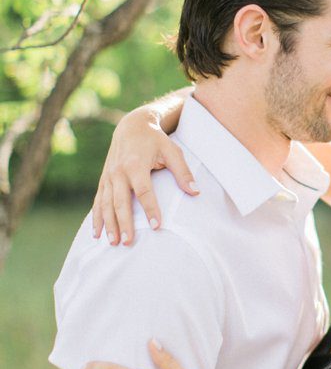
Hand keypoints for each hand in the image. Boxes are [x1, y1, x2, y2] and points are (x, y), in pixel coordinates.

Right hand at [93, 110, 196, 245]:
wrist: (131, 126)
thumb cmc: (156, 140)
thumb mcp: (172, 151)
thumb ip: (183, 172)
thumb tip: (195, 192)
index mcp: (135, 165)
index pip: (144, 191)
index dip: (151, 209)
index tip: (157, 226)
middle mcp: (118, 172)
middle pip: (120, 202)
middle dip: (124, 223)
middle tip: (129, 242)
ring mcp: (108, 176)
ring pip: (106, 204)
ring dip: (109, 224)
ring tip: (113, 242)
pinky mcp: (103, 180)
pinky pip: (98, 201)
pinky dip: (96, 217)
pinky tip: (97, 233)